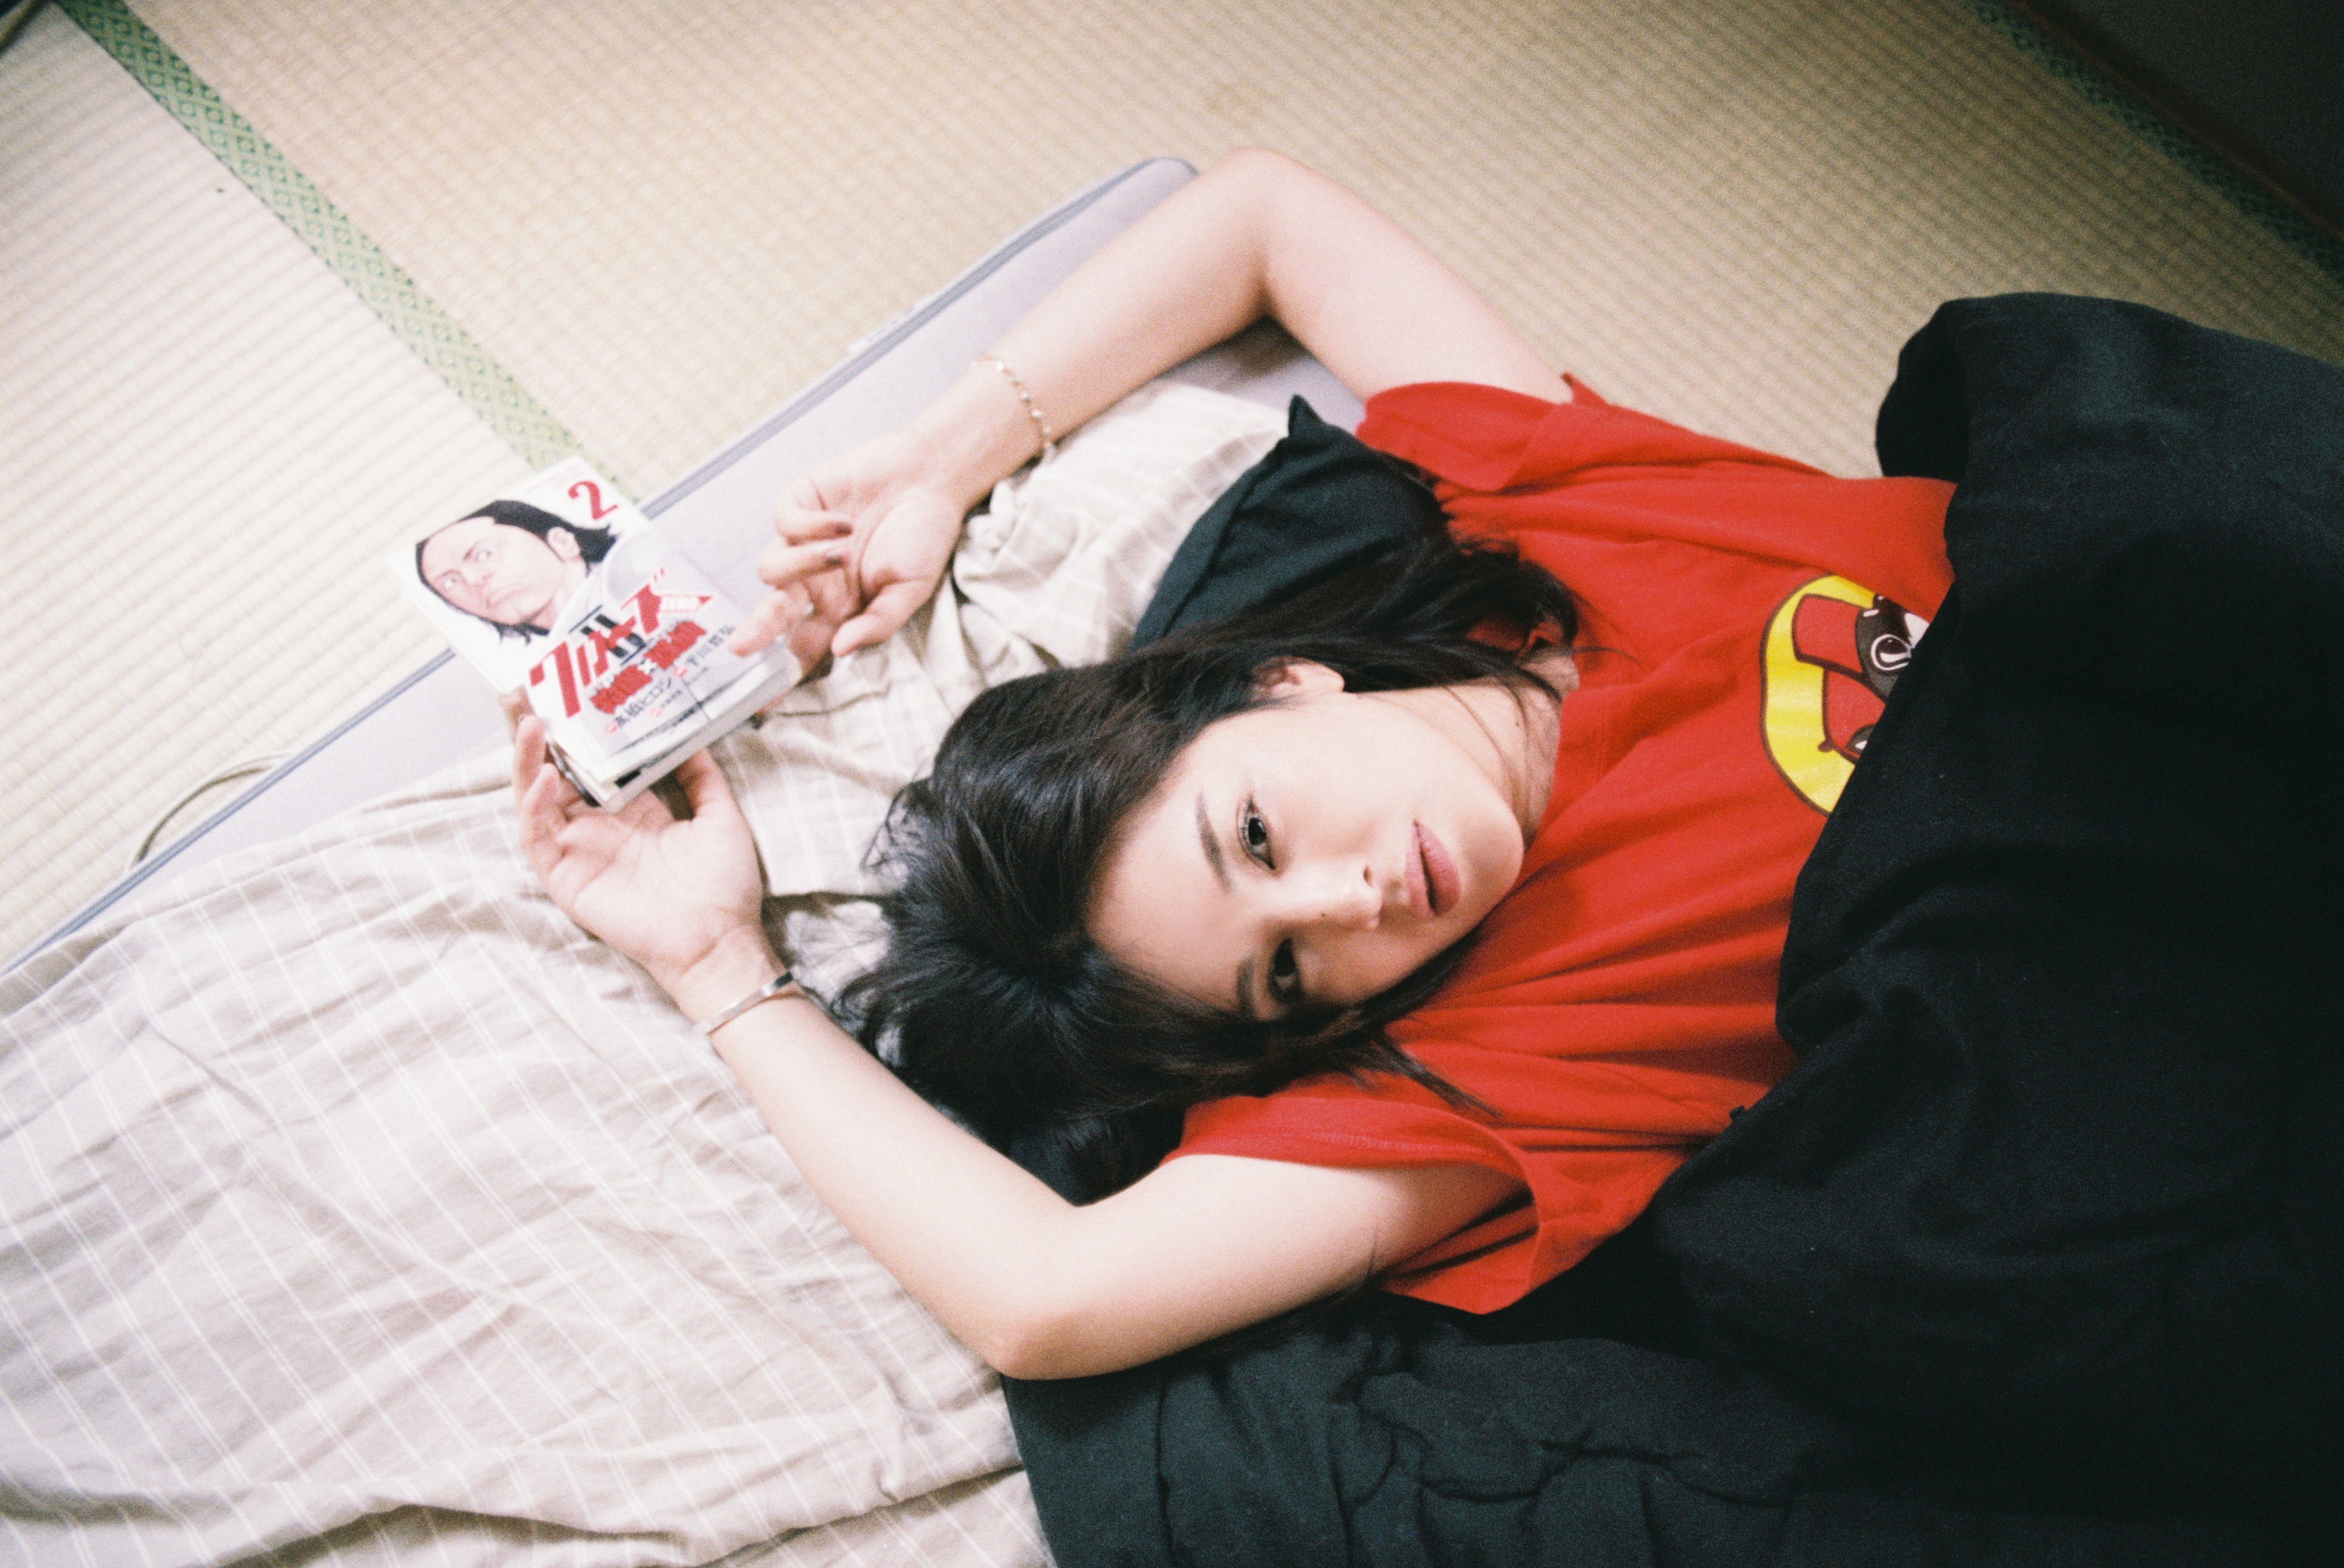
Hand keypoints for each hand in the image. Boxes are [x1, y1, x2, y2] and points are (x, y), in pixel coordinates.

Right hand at [511, 717, 777, 1007]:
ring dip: (526, 759)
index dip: (575, 728)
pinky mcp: (564, 877)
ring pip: (535, 797)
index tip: (566, 687)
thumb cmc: (723, 884)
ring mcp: (577, 850)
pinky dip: (534, 806)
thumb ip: (701, 776)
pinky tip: (543, 776)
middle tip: (521, 689)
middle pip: (553, 769)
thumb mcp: (720, 815)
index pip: (591, 759)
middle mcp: (598, 825)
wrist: (718, 938)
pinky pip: (537, 837)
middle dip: (534, 733)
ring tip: (529, 721)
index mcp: (631, 809)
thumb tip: (692, 734)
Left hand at [728, 426, 971, 660]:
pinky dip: (814, 525)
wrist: (930, 476)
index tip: (765, 703)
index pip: (803, 648)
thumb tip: (841, 651)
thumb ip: (877, 624)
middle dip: (757, 632)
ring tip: (844, 552)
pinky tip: (845, 521)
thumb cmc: (923, 535)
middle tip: (743, 647)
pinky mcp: (798, 504)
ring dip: (803, 564)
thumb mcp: (910, 591)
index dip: (783, 675)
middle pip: (772, 614)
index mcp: (840, 608)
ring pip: (771, 569)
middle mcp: (814, 581)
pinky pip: (785, 523)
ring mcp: (801, 542)